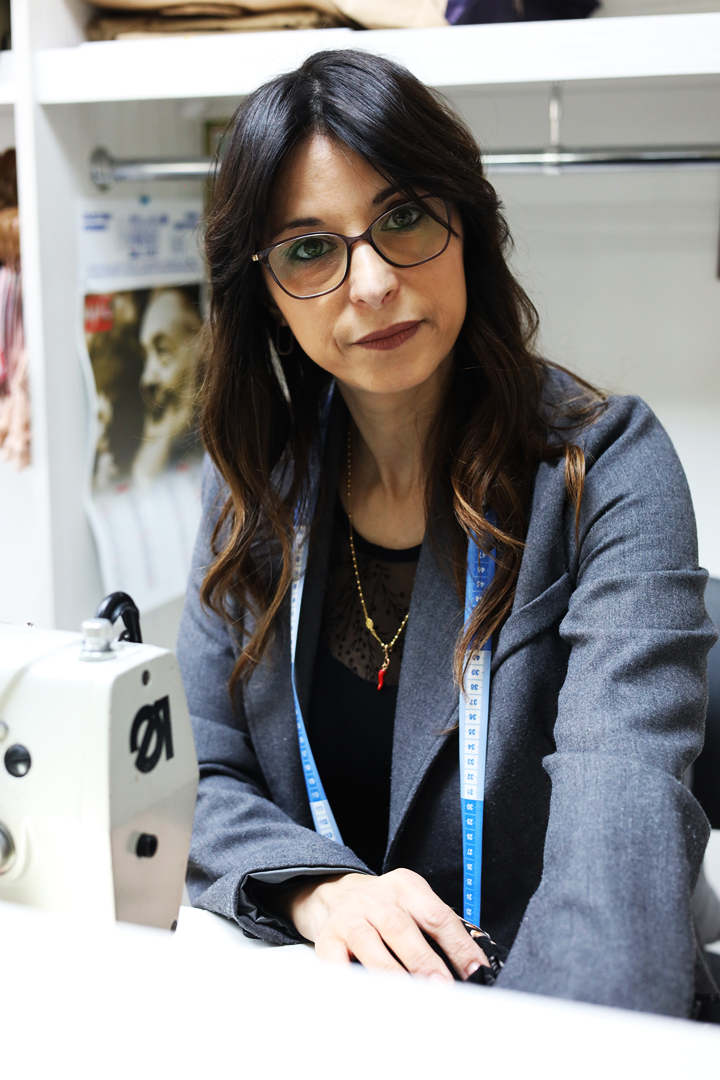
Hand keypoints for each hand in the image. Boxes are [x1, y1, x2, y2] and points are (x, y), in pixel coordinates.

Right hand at [283, 868, 489, 982]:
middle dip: (424, 961)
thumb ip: (437, 929)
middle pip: (401, 928)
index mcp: (406, 887)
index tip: (475, 972)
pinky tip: (365, 995)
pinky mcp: (327, 938)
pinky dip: (348, 979)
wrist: (334, 892)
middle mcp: (377, 899)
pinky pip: (335, 961)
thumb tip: (470, 968)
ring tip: (409, 996)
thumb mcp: (412, 903)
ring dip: (391, 972)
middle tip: (442, 988)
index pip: (437, 915)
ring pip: (369, 944)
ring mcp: (349, 917)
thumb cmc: (383, 907)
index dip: (458, 945)